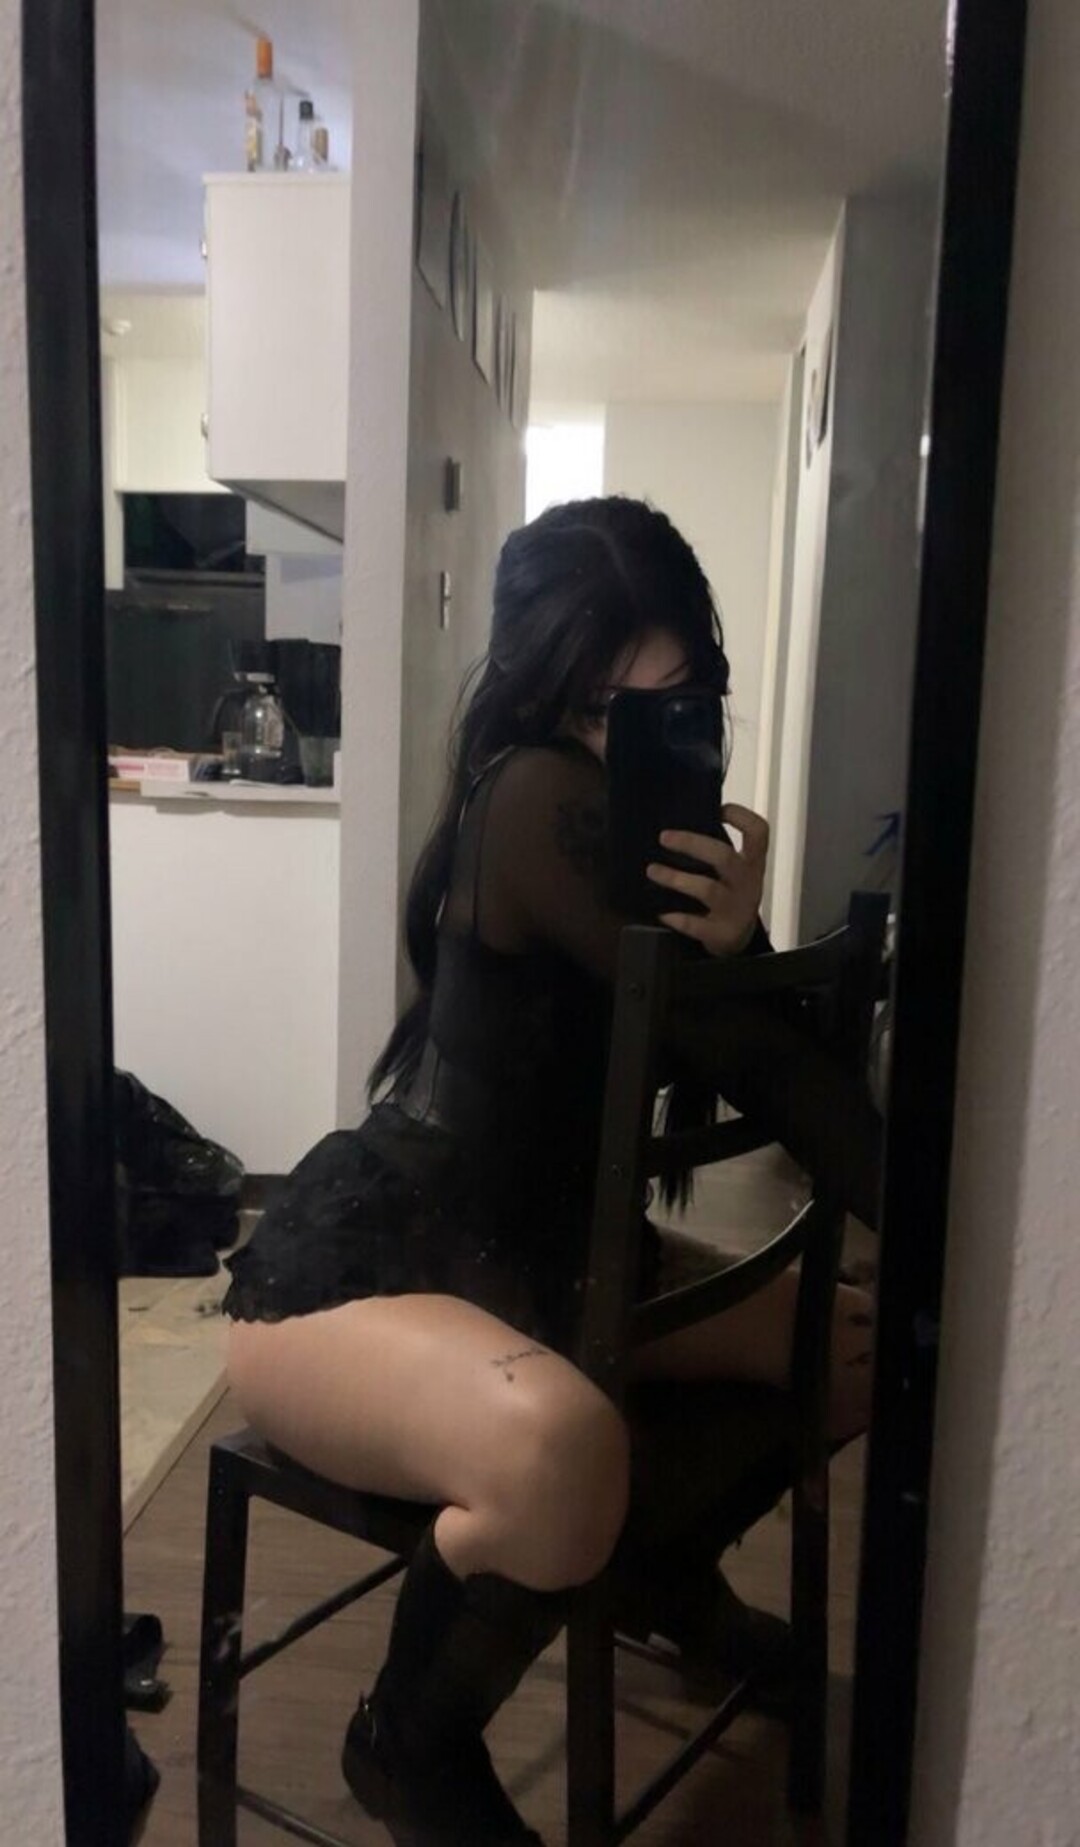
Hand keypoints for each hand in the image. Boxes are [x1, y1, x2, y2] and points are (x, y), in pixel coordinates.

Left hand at [646, 804, 768, 955]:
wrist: (739, 938)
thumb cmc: (730, 893)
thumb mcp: (734, 870)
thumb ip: (716, 848)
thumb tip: (678, 820)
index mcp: (752, 862)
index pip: (758, 832)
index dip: (741, 816)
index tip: (719, 810)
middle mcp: (748, 883)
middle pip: (723, 857)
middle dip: (692, 844)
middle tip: (663, 837)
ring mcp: (736, 909)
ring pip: (707, 889)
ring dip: (675, 878)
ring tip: (651, 870)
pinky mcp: (722, 933)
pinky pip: (697, 924)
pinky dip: (677, 917)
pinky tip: (661, 912)